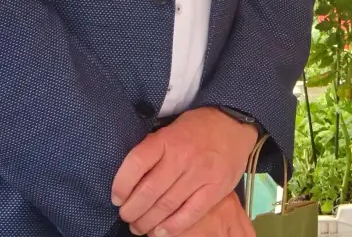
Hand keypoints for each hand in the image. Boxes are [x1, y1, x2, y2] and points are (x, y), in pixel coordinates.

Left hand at [113, 107, 259, 236]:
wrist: (234, 125)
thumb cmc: (197, 127)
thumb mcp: (171, 128)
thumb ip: (153, 149)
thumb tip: (129, 177)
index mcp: (167, 139)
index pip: (136, 163)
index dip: (121, 184)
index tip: (117, 197)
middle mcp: (183, 157)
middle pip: (149, 191)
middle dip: (132, 210)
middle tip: (126, 216)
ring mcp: (201, 174)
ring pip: (167, 206)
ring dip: (147, 222)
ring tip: (139, 227)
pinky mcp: (216, 189)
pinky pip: (190, 213)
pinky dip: (172, 227)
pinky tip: (160, 231)